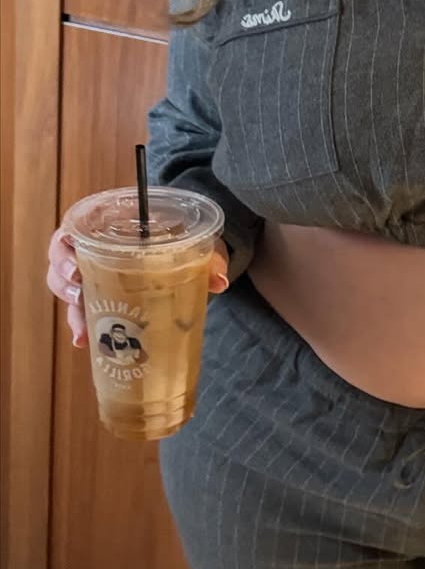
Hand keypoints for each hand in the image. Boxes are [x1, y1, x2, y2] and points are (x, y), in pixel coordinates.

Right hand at [47, 228, 230, 349]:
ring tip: (82, 328)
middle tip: (78, 292)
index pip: (72, 231)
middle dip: (63, 280)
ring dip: (70, 308)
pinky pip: (80, 310)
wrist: (183, 249)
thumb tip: (220, 281)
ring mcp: (92, 274)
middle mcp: (91, 249)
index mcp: (106, 225)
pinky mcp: (97, 297)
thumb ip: (206, 257)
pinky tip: (83, 342)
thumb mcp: (193, 241)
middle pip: (61, 262)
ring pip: (66, 289)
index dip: (64, 248)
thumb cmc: (180, 237)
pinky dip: (80, 326)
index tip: (75, 265)